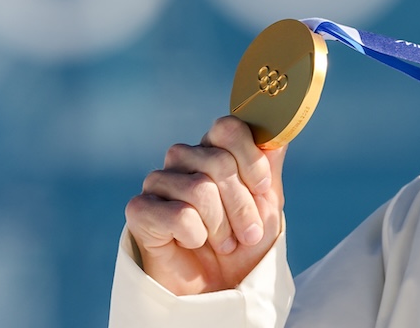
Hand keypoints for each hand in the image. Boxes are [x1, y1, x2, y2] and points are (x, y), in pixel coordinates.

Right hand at [125, 116, 285, 294]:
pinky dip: (196, 235)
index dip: (251, 159)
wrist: (220, 291)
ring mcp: (159, 183)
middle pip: (218, 162)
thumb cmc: (244, 245)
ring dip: (221, 225)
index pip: (227, 128)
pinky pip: (177, 214)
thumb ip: (270, 167)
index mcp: (212, 149)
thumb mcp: (268, 205)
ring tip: (225, 243)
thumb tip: (278, 133)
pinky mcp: (140, 211)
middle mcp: (183, 159)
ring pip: (199, 189)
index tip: (263, 189)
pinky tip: (194, 243)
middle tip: (249, 234)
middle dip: (242, 205)